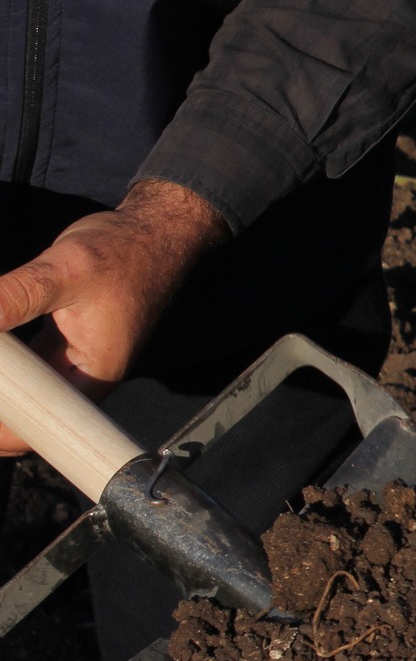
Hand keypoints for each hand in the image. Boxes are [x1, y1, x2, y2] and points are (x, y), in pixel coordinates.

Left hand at [0, 180, 226, 453]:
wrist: (154, 230)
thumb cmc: (125, 252)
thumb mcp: (62, 272)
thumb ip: (10, 297)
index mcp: (95, 373)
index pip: (43, 427)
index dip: (4, 430)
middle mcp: (87, 374)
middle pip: (33, 414)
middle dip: (4, 406)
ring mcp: (75, 359)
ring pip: (28, 391)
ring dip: (5, 386)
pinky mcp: (65, 341)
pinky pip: (29, 366)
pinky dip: (9, 364)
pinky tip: (1, 351)